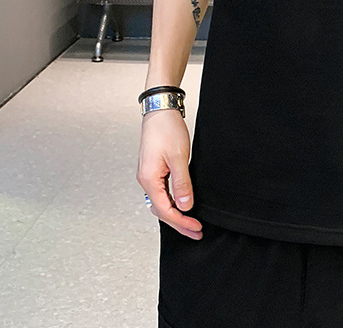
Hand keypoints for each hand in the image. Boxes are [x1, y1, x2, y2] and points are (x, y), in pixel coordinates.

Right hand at [136, 108, 203, 238]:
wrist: (159, 111)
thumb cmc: (166, 130)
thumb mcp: (178, 157)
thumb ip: (182, 184)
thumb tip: (185, 206)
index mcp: (149, 180)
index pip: (165, 211)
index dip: (182, 222)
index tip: (196, 228)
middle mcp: (145, 180)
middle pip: (161, 210)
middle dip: (179, 223)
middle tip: (196, 232)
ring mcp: (149, 175)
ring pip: (161, 202)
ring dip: (176, 214)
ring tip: (191, 222)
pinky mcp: (153, 170)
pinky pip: (161, 193)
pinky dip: (172, 202)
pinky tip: (181, 204)